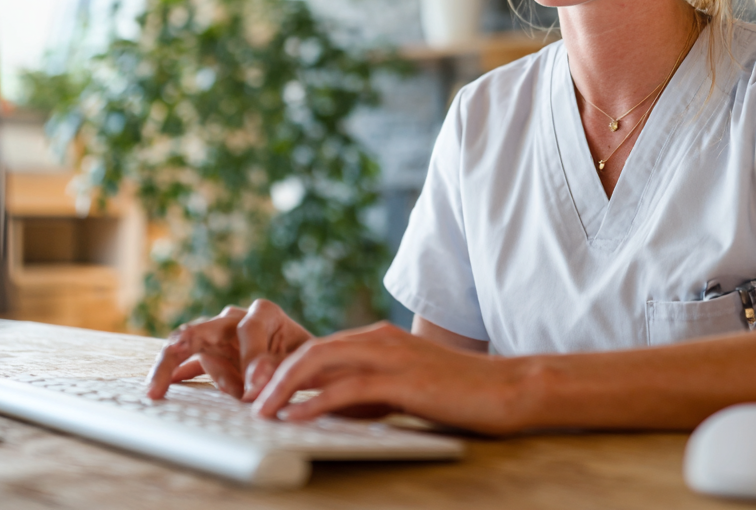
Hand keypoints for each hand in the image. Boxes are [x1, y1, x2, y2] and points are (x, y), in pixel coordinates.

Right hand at [145, 300, 312, 400]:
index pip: (248, 330)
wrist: (306, 364)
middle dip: (183, 344)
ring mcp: (219, 335)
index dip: (250, 359)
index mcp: (263, 313)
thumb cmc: (305, 360)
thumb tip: (253, 388)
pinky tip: (158, 389)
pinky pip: (189, 363)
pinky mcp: (211, 354)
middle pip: (202, 328)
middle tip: (171, 355)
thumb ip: (276, 371)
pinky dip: (174, 375)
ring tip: (159, 387)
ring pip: (189, 346)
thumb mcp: (299, 363)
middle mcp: (236, 318)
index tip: (255, 390)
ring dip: (176, 366)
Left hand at [252, 322, 525, 434]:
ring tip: (260, 410)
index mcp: (378, 339)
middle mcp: (379, 339)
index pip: (319, 348)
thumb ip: (368, 393)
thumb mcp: (403, 390)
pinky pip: (347, 388)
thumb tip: (327, 409)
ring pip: (321, 362)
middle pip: (311, 350)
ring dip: (284, 387)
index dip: (284, 370)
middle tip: (249, 401)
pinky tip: (295, 417)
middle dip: (274, 375)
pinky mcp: (402, 379)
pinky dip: (315, 402)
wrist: (506, 390)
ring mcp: (390, 356)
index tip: (260, 393)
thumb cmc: (458, 394)